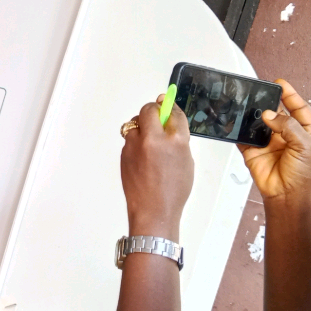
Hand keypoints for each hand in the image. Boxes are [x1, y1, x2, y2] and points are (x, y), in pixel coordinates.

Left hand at [121, 96, 193, 240]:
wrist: (153, 209)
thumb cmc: (173, 190)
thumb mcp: (186, 161)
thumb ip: (178, 140)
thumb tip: (170, 125)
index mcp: (176, 141)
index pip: (173, 113)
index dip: (171, 107)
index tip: (168, 102)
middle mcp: (154, 139)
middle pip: (149, 110)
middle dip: (153, 110)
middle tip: (157, 115)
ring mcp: (136, 146)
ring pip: (135, 123)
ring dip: (142, 125)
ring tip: (150, 138)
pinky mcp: (124, 153)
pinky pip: (130, 138)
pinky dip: (136, 140)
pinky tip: (143, 153)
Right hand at [240, 79, 310, 205]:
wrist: (287, 196)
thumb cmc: (304, 175)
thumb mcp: (306, 145)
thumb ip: (289, 127)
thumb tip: (270, 115)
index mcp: (307, 132)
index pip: (299, 108)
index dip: (290, 95)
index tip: (280, 84)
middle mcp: (288, 135)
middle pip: (277, 113)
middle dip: (270, 104)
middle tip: (261, 94)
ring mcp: (270, 142)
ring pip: (260, 123)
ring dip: (255, 115)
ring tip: (250, 107)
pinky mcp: (253, 151)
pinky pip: (244, 137)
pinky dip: (239, 130)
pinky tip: (237, 123)